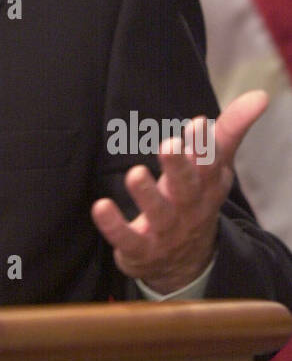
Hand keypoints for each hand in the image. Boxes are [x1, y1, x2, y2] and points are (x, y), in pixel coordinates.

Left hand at [91, 90, 268, 294]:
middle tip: (169, 144)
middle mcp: (189, 209)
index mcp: (207, 186)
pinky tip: (100, 207)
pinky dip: (114, 226)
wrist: (185, 264)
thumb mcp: (214, 168)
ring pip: (158, 214)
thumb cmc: (196, 199)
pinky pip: (128, 239)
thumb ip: (229, 131)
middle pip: (187, 189)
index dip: (204, 147)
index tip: (198, 123)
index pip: (210, 166)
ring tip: (135, 173)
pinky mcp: (141, 250)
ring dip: (146, 194)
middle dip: (179, 167)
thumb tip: (260, 96)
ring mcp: (166, 232)